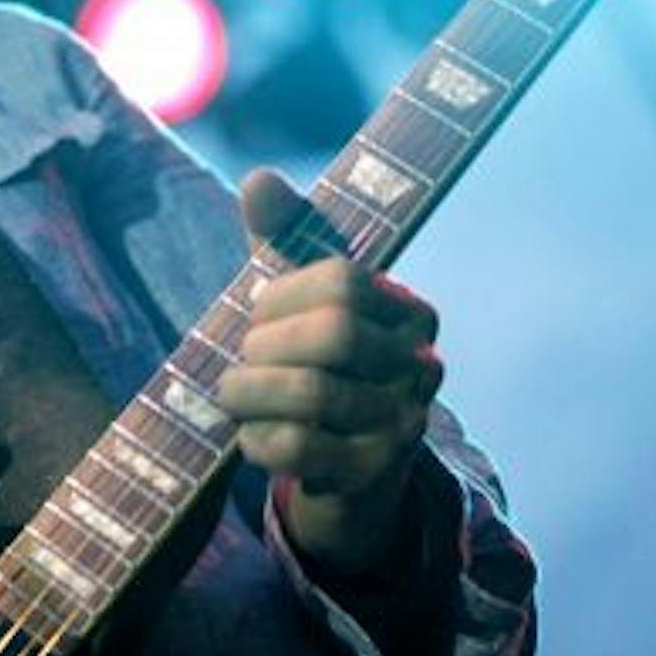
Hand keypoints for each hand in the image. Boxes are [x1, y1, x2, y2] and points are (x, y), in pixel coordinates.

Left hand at [214, 169, 442, 573]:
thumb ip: (282, 235)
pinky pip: (301, 448)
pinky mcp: (374, 475)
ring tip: (233, 396)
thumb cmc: (313, 366)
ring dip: (249, 393)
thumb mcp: (297, 296)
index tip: (256, 314)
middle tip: (240, 361)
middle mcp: (421, 364)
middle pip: (334, 335)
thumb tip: (259, 180)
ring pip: (312, 395)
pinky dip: (258, 440)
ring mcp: (405, 422)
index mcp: (409, 310)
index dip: (279, 297)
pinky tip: (251, 436)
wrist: (341, 474)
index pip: (338, 280)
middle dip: (264, 346)